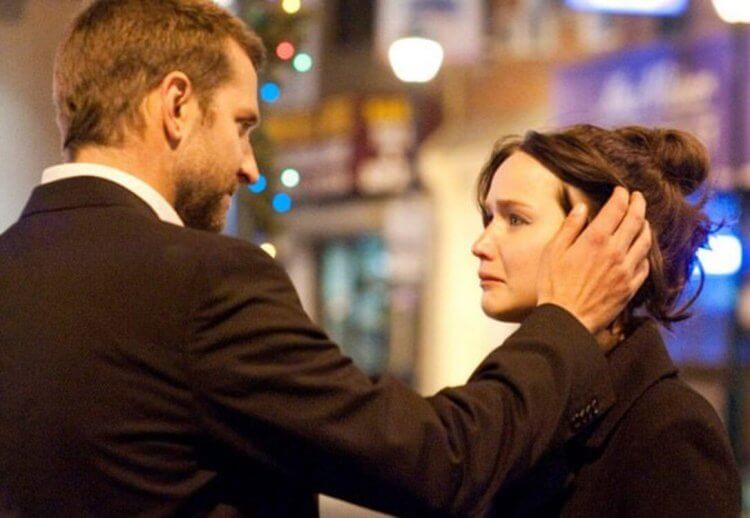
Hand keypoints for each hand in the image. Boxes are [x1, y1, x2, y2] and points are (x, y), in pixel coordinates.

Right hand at [537, 187, 651, 338]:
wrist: (567, 318)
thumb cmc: (554, 285)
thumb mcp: (553, 251)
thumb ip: (569, 227)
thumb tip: (581, 208)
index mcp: (595, 239)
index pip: (617, 208)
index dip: (621, 195)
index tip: (621, 190)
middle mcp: (616, 251)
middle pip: (636, 220)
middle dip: (638, 204)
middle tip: (638, 197)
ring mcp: (626, 270)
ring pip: (645, 241)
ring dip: (645, 226)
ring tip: (642, 221)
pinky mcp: (630, 287)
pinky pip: (645, 264)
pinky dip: (645, 253)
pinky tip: (640, 250)